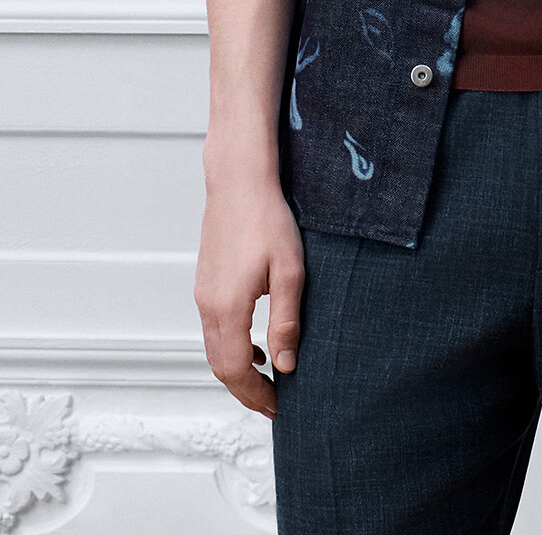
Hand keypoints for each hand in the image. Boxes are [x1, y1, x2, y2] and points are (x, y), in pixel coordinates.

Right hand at [194, 163, 304, 418]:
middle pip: (220, 366)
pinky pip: (214, 328)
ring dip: (238, 369)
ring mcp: (203, 293)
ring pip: (214, 348)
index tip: (278, 408)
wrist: (239, 181)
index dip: (256, 395)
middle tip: (273, 403)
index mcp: (228, 308)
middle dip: (246, 390)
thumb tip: (285, 365)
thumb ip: (287, 320)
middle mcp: (208, 305)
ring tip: (268, 378)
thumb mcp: (290, 271)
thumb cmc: (268, 219)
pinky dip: (231, 346)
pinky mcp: (206, 282)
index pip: (237, 370)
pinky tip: (256, 342)